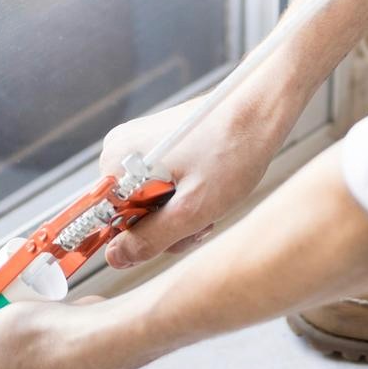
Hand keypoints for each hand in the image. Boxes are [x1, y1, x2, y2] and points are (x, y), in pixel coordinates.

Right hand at [96, 93, 295, 269]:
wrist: (260, 110)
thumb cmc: (232, 151)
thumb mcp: (193, 208)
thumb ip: (151, 238)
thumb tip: (115, 258)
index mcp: (118, 161)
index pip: (107, 220)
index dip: (141, 237)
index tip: (175, 234)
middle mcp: (121, 150)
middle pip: (130, 213)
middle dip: (167, 226)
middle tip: (202, 221)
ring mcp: (140, 146)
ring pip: (149, 204)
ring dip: (180, 215)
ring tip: (211, 205)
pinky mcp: (159, 146)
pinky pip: (161, 187)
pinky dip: (185, 197)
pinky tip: (209, 192)